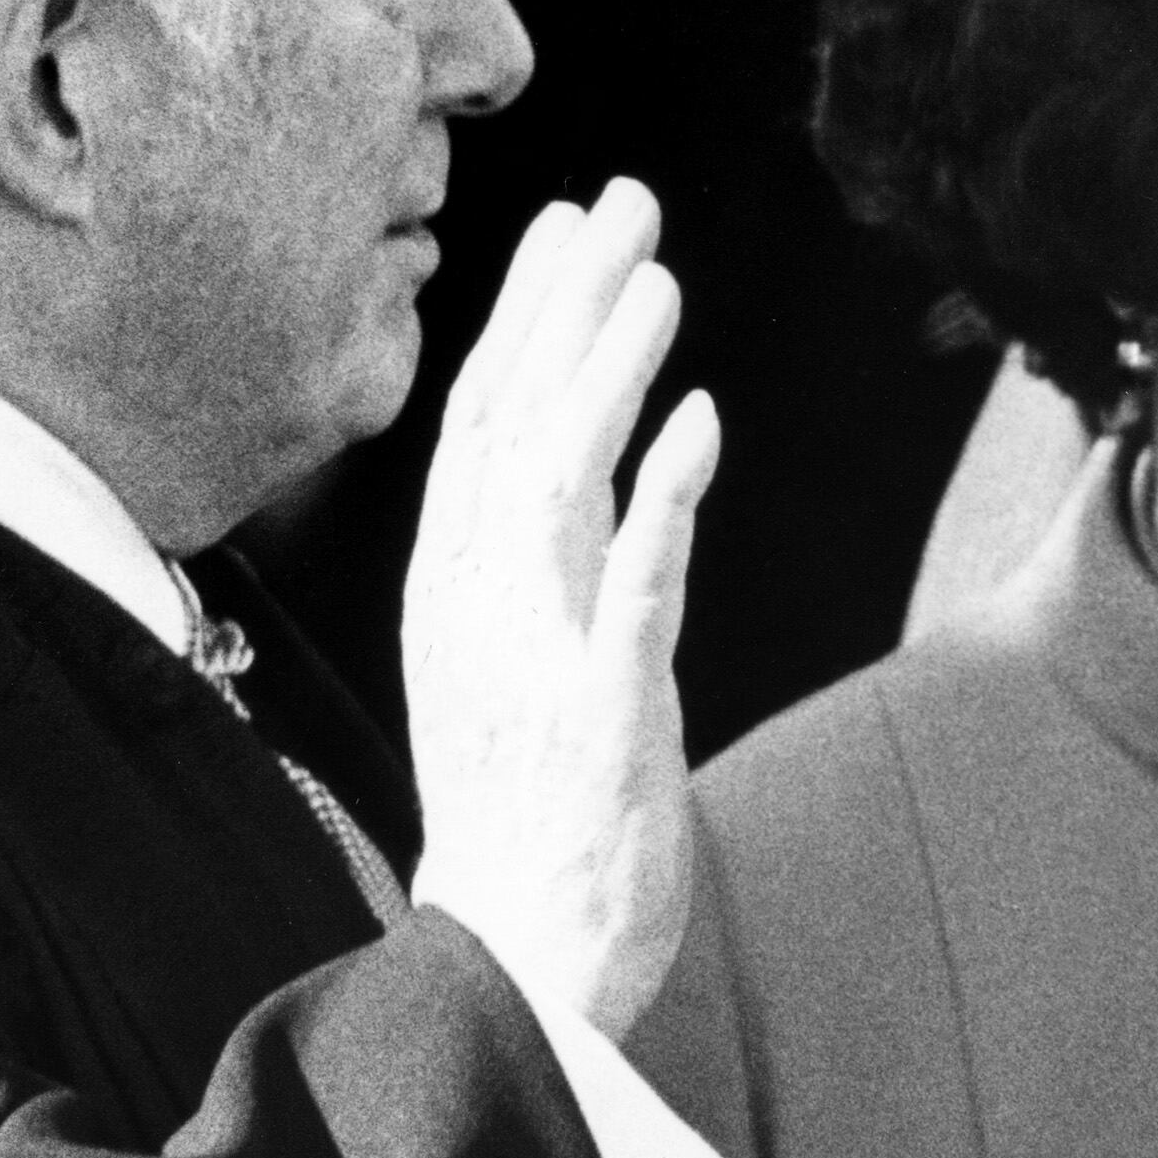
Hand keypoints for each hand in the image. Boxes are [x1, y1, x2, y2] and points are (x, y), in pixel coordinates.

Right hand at [401, 179, 718, 1038]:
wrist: (518, 960)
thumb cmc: (527, 808)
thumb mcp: (508, 656)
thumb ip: (537, 554)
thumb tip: (576, 446)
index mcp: (454, 586)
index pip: (481, 417)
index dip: (527, 312)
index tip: (569, 218)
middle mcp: (479, 602)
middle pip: (515, 418)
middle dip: (569, 301)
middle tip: (623, 198)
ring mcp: (535, 652)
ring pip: (563, 478)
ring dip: (609, 370)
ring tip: (660, 277)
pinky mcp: (601, 710)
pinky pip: (633, 585)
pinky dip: (665, 497)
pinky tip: (704, 420)